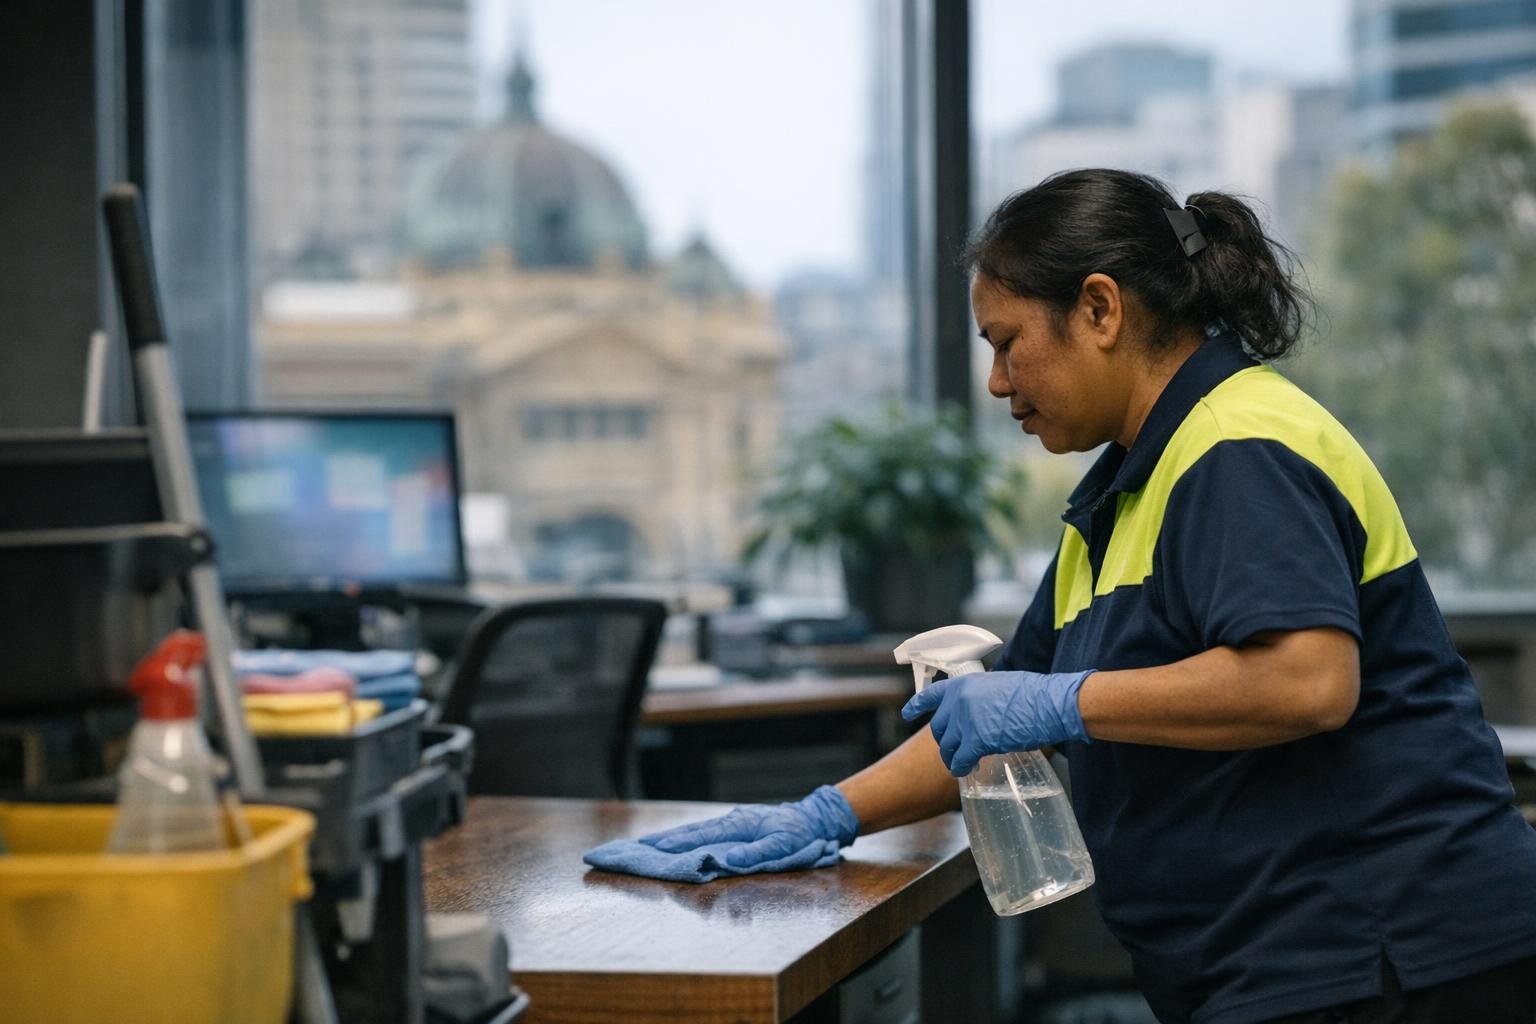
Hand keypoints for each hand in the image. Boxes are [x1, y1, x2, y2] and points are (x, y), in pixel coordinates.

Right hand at [641, 785, 858, 870]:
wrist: (813, 818)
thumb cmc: (799, 834)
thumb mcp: (783, 846)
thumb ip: (756, 853)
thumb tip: (727, 859)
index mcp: (736, 825)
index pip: (699, 837)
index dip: (675, 845)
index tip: (651, 850)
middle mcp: (728, 822)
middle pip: (689, 832)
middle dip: (661, 840)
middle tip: (634, 846)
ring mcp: (730, 823)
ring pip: (694, 832)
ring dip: (669, 839)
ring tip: (645, 845)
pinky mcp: (734, 827)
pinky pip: (704, 834)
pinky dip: (685, 838)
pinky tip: (675, 843)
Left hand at [901, 670, 1095, 776]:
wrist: (1051, 704)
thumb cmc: (1034, 696)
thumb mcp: (999, 686)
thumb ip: (981, 698)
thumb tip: (978, 713)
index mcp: (965, 684)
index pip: (932, 694)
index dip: (917, 706)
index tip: (907, 714)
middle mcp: (960, 700)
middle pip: (939, 728)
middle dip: (945, 742)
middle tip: (955, 752)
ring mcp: (966, 720)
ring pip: (947, 746)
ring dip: (952, 758)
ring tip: (961, 765)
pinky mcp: (977, 740)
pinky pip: (960, 760)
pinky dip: (961, 769)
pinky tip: (967, 772)